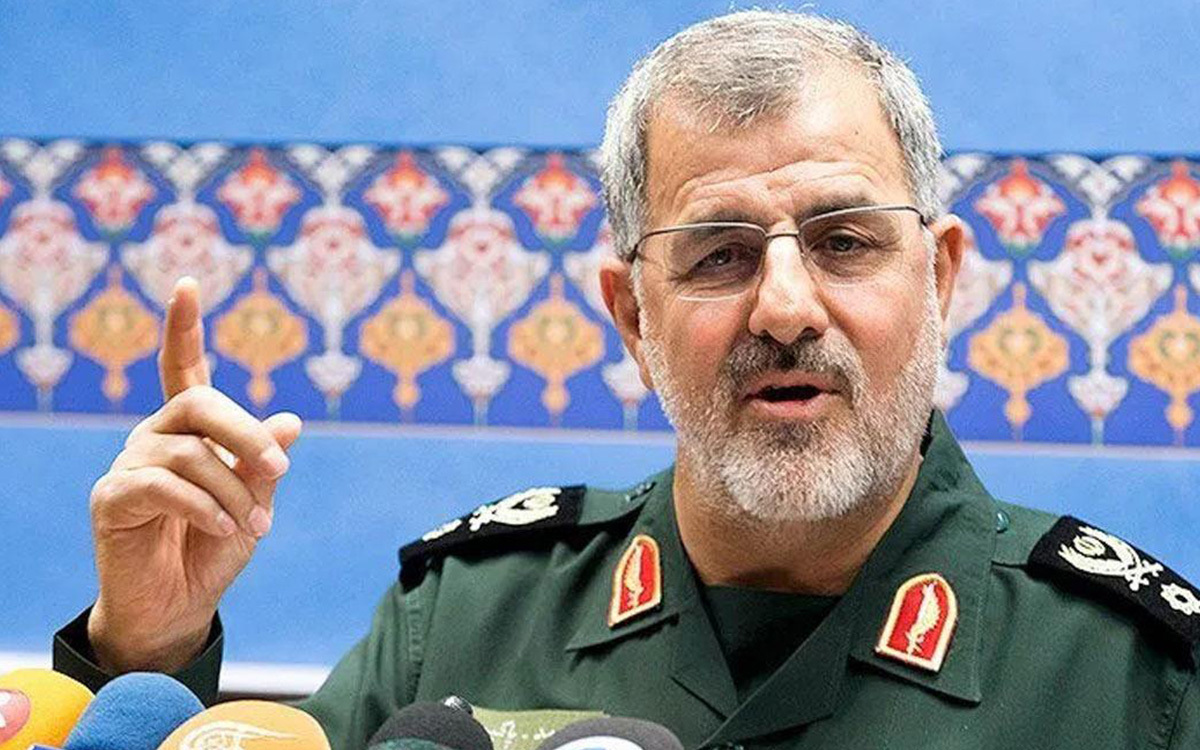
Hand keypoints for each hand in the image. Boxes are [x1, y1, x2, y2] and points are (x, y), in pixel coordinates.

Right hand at [86, 277, 302, 672]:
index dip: (183, 327)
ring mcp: (129, 464)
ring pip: (189, 453)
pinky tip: (225, 526)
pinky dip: (204, 505)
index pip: (183, 368)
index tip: (187, 284)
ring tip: (254, 524)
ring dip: (233, 488)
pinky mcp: (113, 498)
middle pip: (197, 401)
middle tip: (278, 465)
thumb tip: (290, 421)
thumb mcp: (255, 501)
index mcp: (190, 429)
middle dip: (244, 431)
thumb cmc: (217, 547)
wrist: (180, 607)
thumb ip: (265, 463)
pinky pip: (163, 486)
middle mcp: (155, 435)